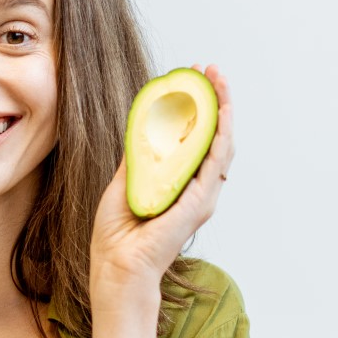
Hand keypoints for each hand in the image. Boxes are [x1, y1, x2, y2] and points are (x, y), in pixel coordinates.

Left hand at [89, 63, 234, 307]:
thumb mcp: (125, 183)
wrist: (117, 266)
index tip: (193, 79)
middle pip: (213, 136)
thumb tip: (141, 129)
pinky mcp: (199, 203)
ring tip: (217, 80)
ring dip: (221, 109)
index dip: (197, 107)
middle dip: (213, 99)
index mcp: (178, 182)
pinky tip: (221, 112)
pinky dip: (220, 135)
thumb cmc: (118, 234)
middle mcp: (195, 187)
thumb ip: (139, 159)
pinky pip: (215, 162)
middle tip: (210, 71)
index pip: (195, 138)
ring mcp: (200, 195)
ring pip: (220, 143)